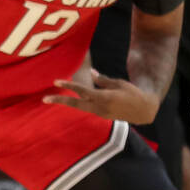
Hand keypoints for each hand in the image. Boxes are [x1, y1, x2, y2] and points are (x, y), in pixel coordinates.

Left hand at [44, 69, 158, 124]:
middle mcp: (100, 108)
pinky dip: (79, 102)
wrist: (144, 111)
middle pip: (76, 104)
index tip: (56, 81)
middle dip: (60, 100)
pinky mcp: (102, 115)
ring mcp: (101, 114)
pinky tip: (74, 98)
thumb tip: (90, 73)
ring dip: (68, 101)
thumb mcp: (119, 83)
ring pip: (80, 106)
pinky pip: (88, 108)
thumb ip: (103, 80)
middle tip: (44, 99)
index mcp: (104, 98)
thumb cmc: (133, 93)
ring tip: (53, 98)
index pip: (82, 91)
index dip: (69, 85)